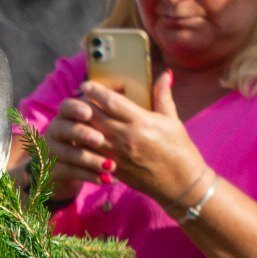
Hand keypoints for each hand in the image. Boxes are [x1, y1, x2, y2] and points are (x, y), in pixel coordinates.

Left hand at [73, 71, 207, 209]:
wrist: (180, 184)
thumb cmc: (179, 149)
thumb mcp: (172, 120)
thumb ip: (163, 96)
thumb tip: (165, 73)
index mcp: (141, 122)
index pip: (112, 102)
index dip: (97, 92)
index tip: (87, 85)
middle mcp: (126, 138)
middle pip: (94, 117)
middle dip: (83, 106)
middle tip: (78, 98)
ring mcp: (118, 155)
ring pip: (88, 136)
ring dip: (79, 125)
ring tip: (76, 116)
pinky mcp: (114, 168)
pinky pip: (91, 154)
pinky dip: (82, 144)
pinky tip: (79, 137)